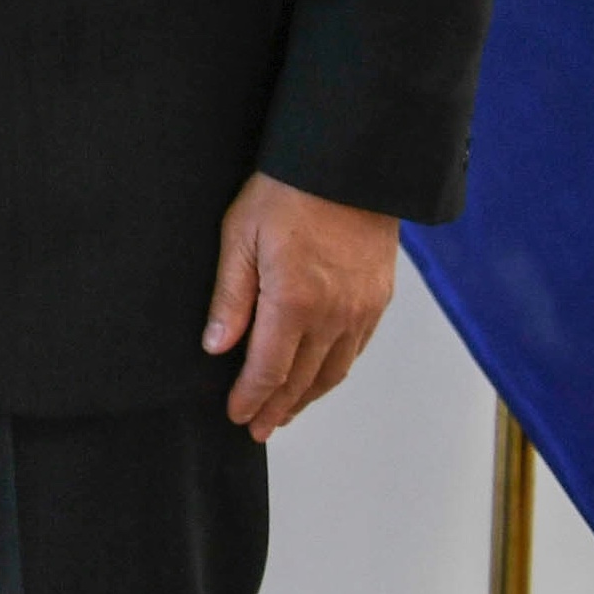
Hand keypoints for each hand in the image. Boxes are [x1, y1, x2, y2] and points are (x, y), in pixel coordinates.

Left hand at [203, 171, 400, 440]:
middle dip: (277, 408)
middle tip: (259, 428)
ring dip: (308, 397)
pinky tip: (320, 376)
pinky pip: (355, 350)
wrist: (347, 166)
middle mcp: (333, 316)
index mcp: (294, 302)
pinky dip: (334, 371)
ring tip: (286, 412)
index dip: (251, 398)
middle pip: (302, 380)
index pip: (268, 369)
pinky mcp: (378, 300)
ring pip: (333, 371)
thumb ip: (230, 297)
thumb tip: (216, 347)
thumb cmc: (287, 192)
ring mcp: (360, 310)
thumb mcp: (240, 236)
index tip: (237, 416)